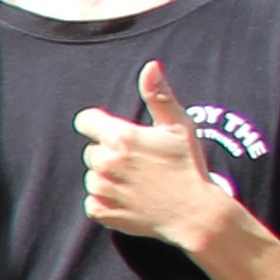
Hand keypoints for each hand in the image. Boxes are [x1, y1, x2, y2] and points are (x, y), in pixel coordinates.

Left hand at [73, 62, 230, 249]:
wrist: (193, 213)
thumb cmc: (188, 165)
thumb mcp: (179, 126)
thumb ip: (159, 95)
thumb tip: (150, 67)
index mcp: (120, 138)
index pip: (85, 121)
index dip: (99, 124)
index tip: (115, 132)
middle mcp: (104, 163)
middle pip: (92, 149)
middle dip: (110, 152)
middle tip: (139, 162)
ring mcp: (100, 189)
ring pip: (92, 174)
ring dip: (108, 176)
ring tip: (138, 180)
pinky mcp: (99, 212)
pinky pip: (92, 200)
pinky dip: (107, 200)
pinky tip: (131, 198)